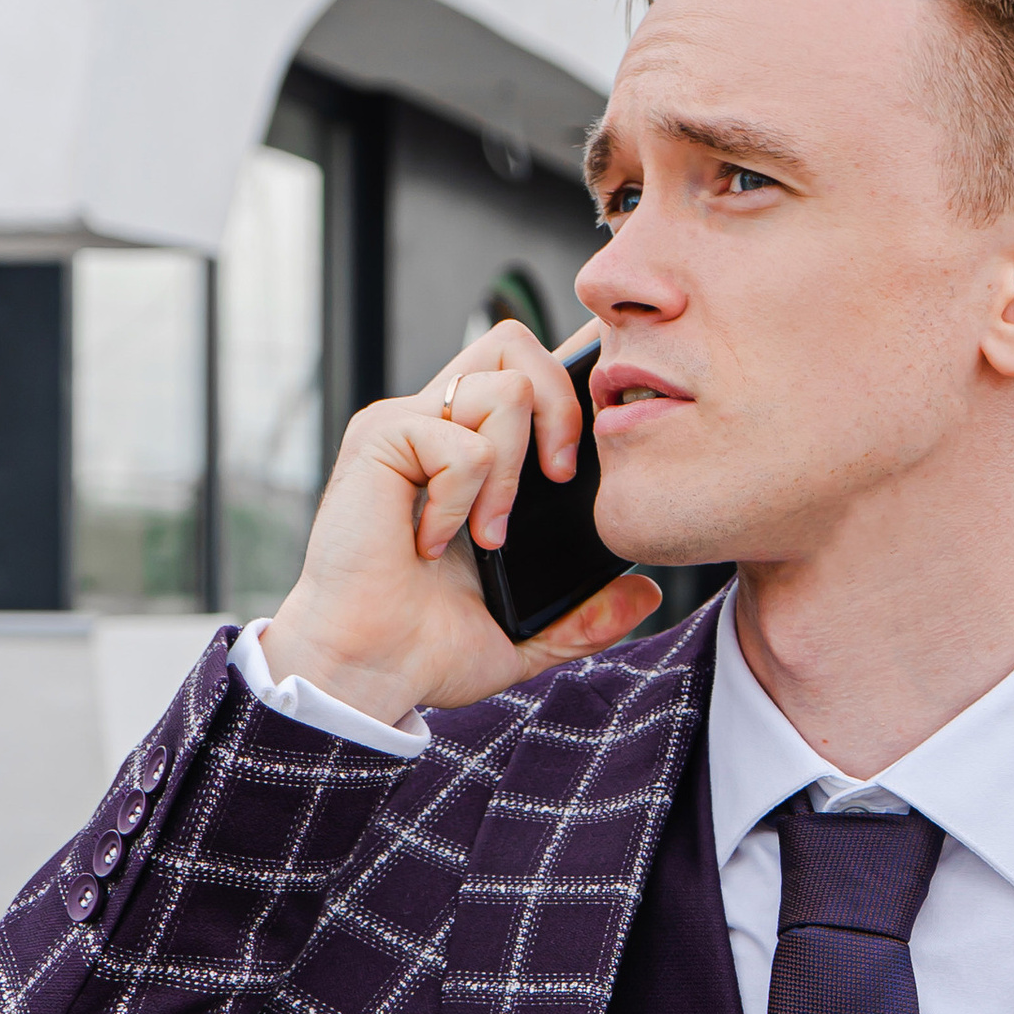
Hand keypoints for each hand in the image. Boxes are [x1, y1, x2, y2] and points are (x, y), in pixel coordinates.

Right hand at [258, 319, 661, 723]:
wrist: (367, 670)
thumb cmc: (426, 647)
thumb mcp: (530, 635)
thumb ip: (587, 615)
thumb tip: (646, 594)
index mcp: (470, 449)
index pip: (525, 372)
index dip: (569, 381)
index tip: (590, 445)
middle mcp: (436, 423)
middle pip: (515, 343)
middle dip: (561, 405)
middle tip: (559, 481)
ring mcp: (405, 426)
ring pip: (504, 387)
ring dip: (511, 472)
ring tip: (485, 536)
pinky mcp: (380, 439)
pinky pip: (462, 442)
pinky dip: (463, 501)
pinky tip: (432, 542)